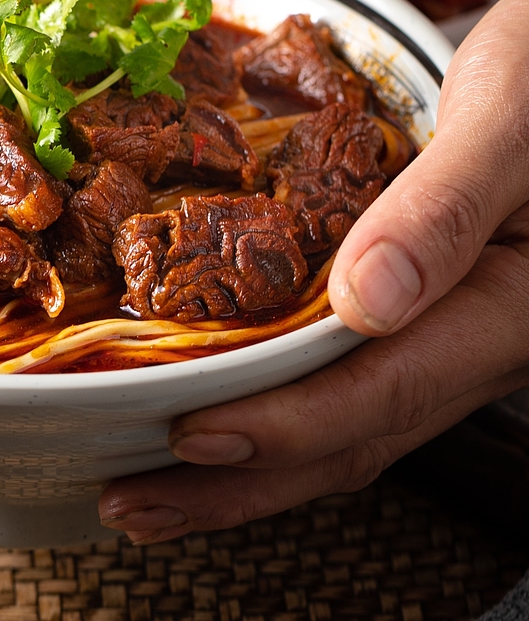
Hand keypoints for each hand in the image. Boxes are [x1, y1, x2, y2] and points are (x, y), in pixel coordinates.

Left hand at [97, 0, 528, 541]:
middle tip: (130, 503)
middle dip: (240, 483)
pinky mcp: (429, 306)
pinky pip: (347, 373)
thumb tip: (372, 299)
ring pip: (348, 419)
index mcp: (514, 308)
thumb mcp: (512, 117)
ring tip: (148, 484)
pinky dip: (274, 399)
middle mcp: (485, 338)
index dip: (283, 426)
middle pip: (355, 436)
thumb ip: (446, 208)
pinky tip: (212, 399)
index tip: (190, 438)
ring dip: (249, 461)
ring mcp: (455, 329)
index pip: (385, 390)